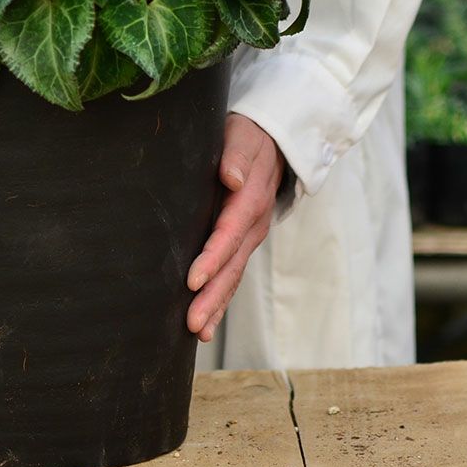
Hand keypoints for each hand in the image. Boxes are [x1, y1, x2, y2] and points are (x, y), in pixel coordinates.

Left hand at [186, 113, 284, 341]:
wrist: (274, 141)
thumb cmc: (250, 137)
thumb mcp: (242, 136)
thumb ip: (236, 155)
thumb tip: (232, 176)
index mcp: (250, 200)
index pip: (228, 233)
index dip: (212, 257)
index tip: (193, 280)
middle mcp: (252, 224)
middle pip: (232, 265)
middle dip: (213, 296)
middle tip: (192, 323)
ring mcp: (250, 236)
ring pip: (233, 275)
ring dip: (216, 304)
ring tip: (197, 330)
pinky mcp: (244, 242)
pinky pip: (233, 273)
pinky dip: (221, 299)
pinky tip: (206, 322)